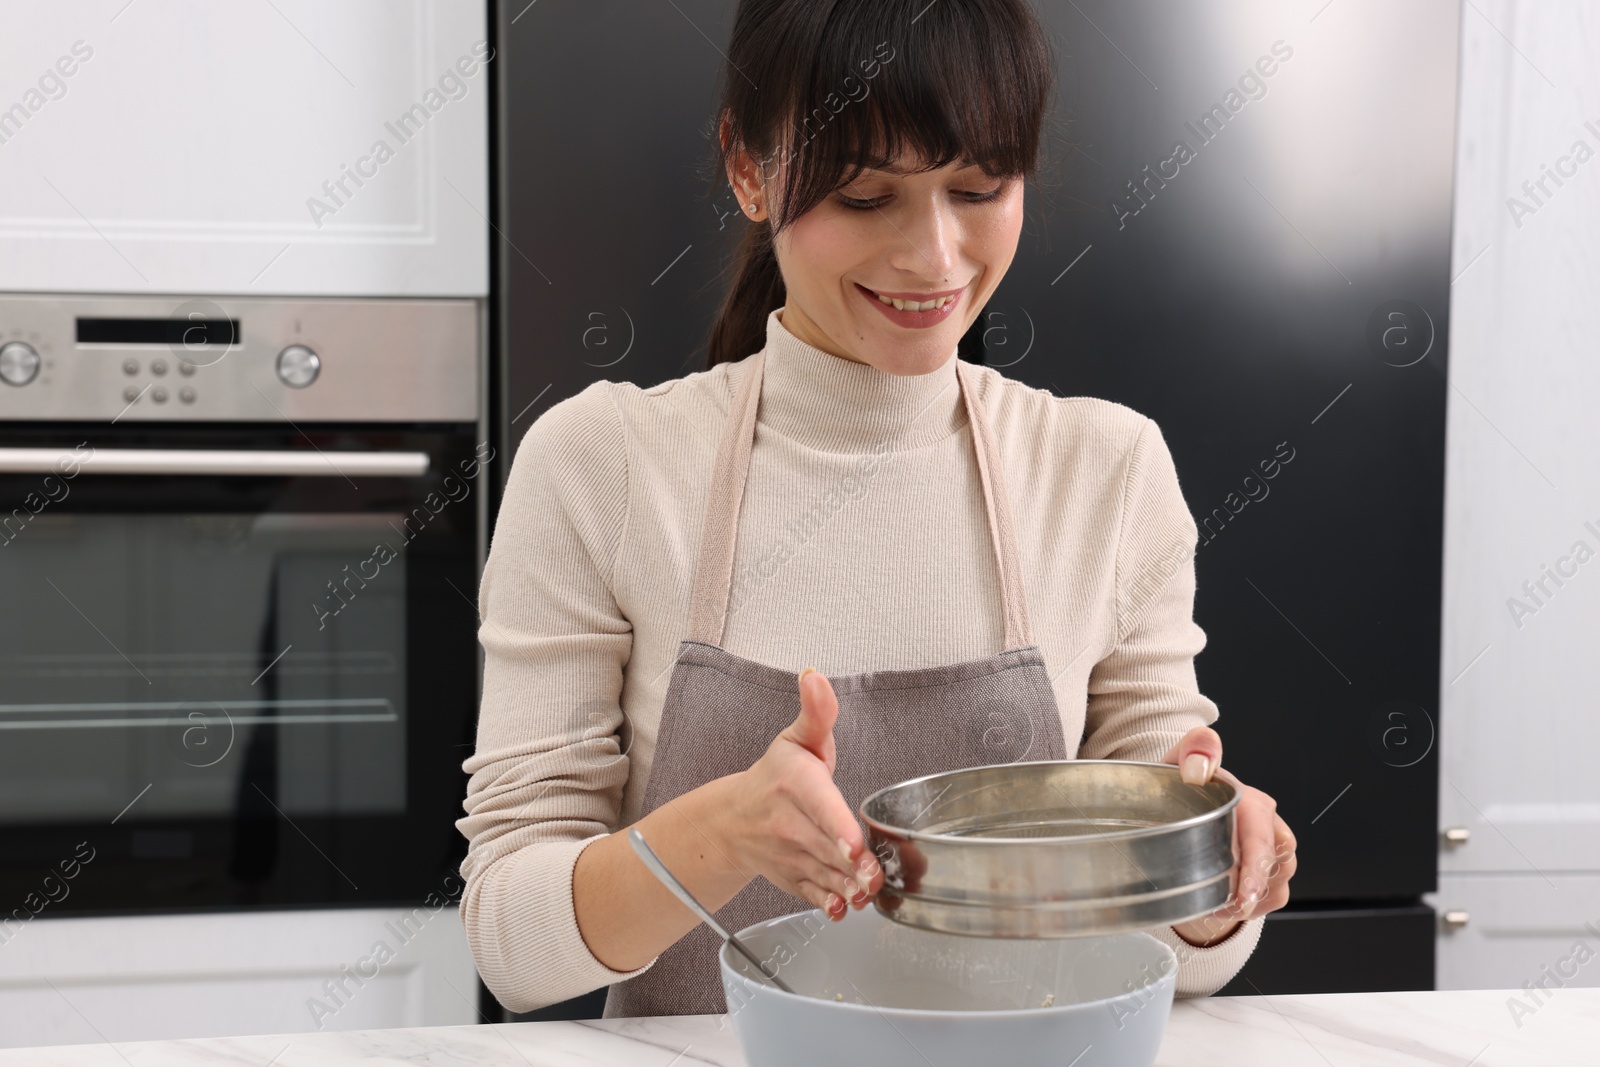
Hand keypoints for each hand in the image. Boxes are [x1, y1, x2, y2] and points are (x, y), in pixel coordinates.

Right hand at [718, 667, 882, 920]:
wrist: (734, 820)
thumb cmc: (776, 776)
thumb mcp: (797, 738)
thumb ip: (817, 712)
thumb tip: (815, 676)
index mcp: (796, 784)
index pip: (820, 807)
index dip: (838, 828)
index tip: (855, 846)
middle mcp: (789, 823)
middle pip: (828, 848)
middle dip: (854, 866)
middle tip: (876, 877)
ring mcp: (790, 856)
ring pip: (825, 876)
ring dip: (849, 888)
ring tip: (869, 893)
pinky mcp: (793, 879)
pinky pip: (813, 896)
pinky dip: (829, 905)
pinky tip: (845, 907)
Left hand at [1160, 726, 1295, 946]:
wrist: (1179, 810)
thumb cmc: (1181, 787)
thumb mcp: (1179, 762)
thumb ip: (1192, 751)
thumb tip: (1199, 769)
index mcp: (1248, 799)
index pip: (1262, 835)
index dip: (1255, 865)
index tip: (1242, 889)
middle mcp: (1266, 824)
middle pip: (1276, 863)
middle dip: (1254, 890)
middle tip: (1231, 907)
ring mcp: (1272, 849)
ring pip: (1277, 882)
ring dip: (1249, 899)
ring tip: (1217, 905)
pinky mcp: (1273, 872)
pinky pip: (1274, 896)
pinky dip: (1251, 906)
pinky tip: (1224, 905)